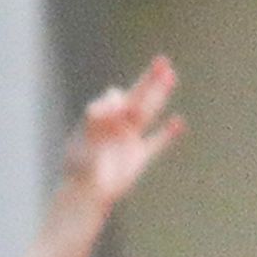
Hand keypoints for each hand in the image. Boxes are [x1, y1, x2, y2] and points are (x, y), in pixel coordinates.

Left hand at [62, 56, 183, 209]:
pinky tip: (178, 122)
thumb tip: (110, 105)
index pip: (110, 100)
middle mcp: (114, 127)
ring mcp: (128, 140)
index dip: (114, 101)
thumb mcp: (84, 146)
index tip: (117, 109)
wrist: (83, 196)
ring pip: (148, 113)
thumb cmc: (78, 172)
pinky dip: (168, 134)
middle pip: (136, 98)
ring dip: (160, 95)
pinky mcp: (139, 157)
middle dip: (148, 80)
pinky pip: (157, 142)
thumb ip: (95, 126)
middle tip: (162, 60)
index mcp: (98, 122)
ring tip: (170, 75)